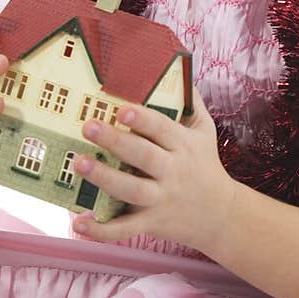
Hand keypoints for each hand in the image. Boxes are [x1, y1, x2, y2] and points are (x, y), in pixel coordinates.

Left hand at [71, 86, 237, 254]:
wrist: (221, 215)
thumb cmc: (205, 165)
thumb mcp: (205, 132)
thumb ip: (191, 103)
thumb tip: (177, 68)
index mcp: (183, 146)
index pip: (163, 129)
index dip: (143, 119)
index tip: (122, 108)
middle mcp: (172, 172)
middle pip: (143, 156)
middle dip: (115, 141)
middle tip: (88, 126)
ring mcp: (160, 200)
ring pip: (131, 190)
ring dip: (104, 178)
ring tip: (78, 163)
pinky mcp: (151, 224)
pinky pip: (124, 229)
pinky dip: (100, 230)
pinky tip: (78, 223)